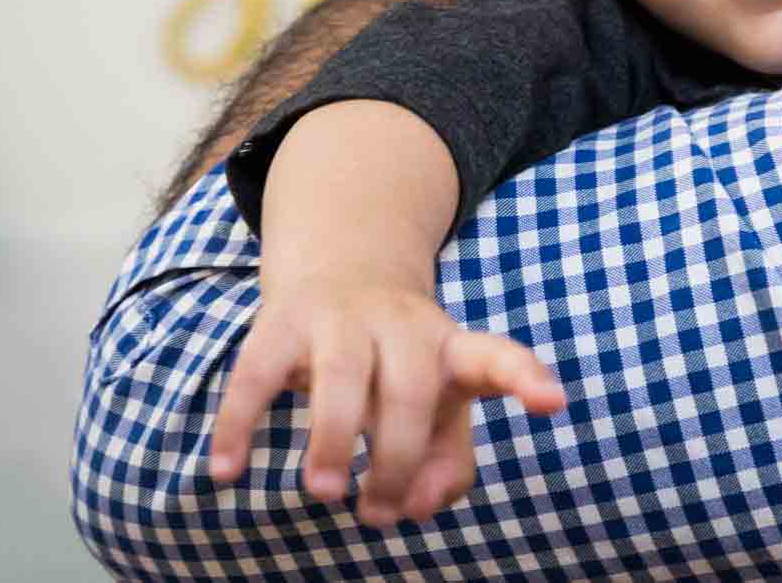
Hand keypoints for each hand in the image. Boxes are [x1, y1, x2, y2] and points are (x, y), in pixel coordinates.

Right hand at [209, 270, 564, 526]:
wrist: (344, 271)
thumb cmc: (401, 366)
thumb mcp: (438, 406)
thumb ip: (444, 464)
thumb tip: (414, 508)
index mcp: (450, 347)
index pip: (495, 358)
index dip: (524, 379)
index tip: (553, 401)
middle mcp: (401, 325)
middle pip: (409, 388)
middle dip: (395, 455)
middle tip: (376, 510)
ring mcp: (340, 317)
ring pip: (340, 374)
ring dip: (330, 438)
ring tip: (324, 492)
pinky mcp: (280, 322)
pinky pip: (255, 373)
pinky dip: (239, 424)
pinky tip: (228, 471)